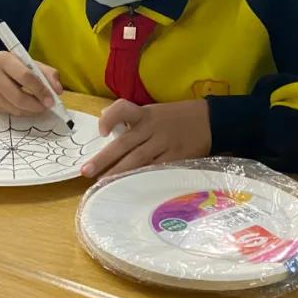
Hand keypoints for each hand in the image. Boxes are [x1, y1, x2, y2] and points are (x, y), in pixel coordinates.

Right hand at [0, 51, 62, 115]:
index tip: (52, 99)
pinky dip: (23, 113)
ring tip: (40, 106)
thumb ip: (48, 74)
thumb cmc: (18, 66)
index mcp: (3, 59)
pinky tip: (28, 107)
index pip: (25, 76)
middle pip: (18, 97)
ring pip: (15, 108)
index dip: (40, 89)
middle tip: (47, 106)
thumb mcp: (33, 64)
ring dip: (31, 111)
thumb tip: (58, 91)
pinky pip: (11, 113)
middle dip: (36, 104)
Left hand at [81, 99, 211, 177]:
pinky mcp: (175, 159)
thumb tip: (107, 122)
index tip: (101, 132)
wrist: (211, 120)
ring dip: (118, 172)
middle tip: (86, 171)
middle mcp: (152, 128)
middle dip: (104, 158)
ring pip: (137, 160)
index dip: (110, 118)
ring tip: (102, 183)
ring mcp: (164, 144)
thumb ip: (133, 119)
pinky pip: (155, 170)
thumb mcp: (155, 111)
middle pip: (124, 143)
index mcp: (146, 114)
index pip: (123, 109)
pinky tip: (130, 187)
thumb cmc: (178, 117)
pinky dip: (141, 178)